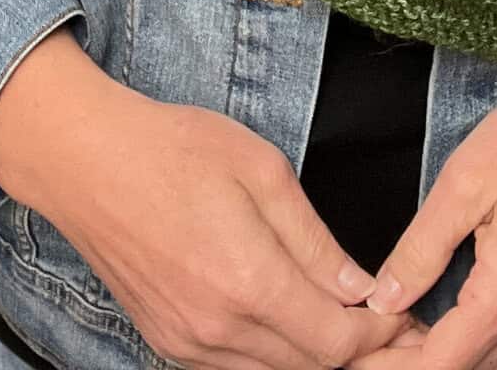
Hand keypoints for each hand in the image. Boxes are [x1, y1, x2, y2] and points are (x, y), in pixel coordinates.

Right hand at [0, 32, 418, 368]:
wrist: (87, 162)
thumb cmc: (174, 149)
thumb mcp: (262, 170)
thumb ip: (314, 240)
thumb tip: (360, 288)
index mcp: (247, 281)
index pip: (336, 342)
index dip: (382, 335)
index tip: (409, 316)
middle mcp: (216, 329)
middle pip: (311, 367)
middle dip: (360, 352)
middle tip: (398, 330)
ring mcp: (187, 344)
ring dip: (317, 357)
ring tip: (354, 328)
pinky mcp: (168, 343)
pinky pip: (237, 368)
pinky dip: (275, 356)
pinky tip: (296, 326)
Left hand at [340, 68, 496, 369]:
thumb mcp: (465, 180)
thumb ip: (421, 247)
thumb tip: (382, 299)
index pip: (438, 367)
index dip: (389, 367)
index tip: (355, 352)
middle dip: (411, 364)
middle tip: (369, 339)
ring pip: (494, 369)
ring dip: (448, 357)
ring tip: (402, 331)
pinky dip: (481, 348)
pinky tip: (452, 321)